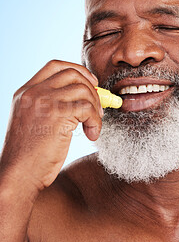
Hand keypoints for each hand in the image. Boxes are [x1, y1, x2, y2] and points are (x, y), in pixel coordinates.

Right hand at [0, 60, 102, 191]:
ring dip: (96, 108)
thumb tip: (82, 97)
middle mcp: (32, 92)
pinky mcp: (56, 114)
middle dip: (92, 89)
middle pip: (73, 73)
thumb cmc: (29, 156)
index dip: (78, 71)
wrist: (18, 176)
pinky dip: (96, 121)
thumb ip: (50, 106)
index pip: (55, 65)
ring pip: (83, 90)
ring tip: (93, 126)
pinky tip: (91, 135)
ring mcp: (43, 101)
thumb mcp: (34, 123)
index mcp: (25, 92)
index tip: (91, 84)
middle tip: (97, 109)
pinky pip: (87, 108)